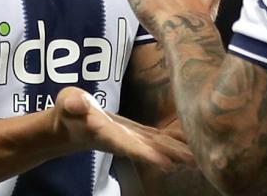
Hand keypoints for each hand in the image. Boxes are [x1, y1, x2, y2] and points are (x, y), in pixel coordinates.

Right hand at [51, 87, 192, 171]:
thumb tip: (75, 103)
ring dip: (177, 151)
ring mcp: (131, 138)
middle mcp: (122, 140)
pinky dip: (174, 141)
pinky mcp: (137, 133)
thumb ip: (71, 104)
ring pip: (157, 145)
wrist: (70, 125)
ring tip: (199, 157)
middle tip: (193, 161)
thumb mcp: (67, 103)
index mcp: (106, 134)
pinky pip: (158, 137)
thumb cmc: (67, 111)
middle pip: (148, 149)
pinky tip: (191, 143)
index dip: (145, 154)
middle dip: (169, 156)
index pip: (127, 145)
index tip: (164, 163)